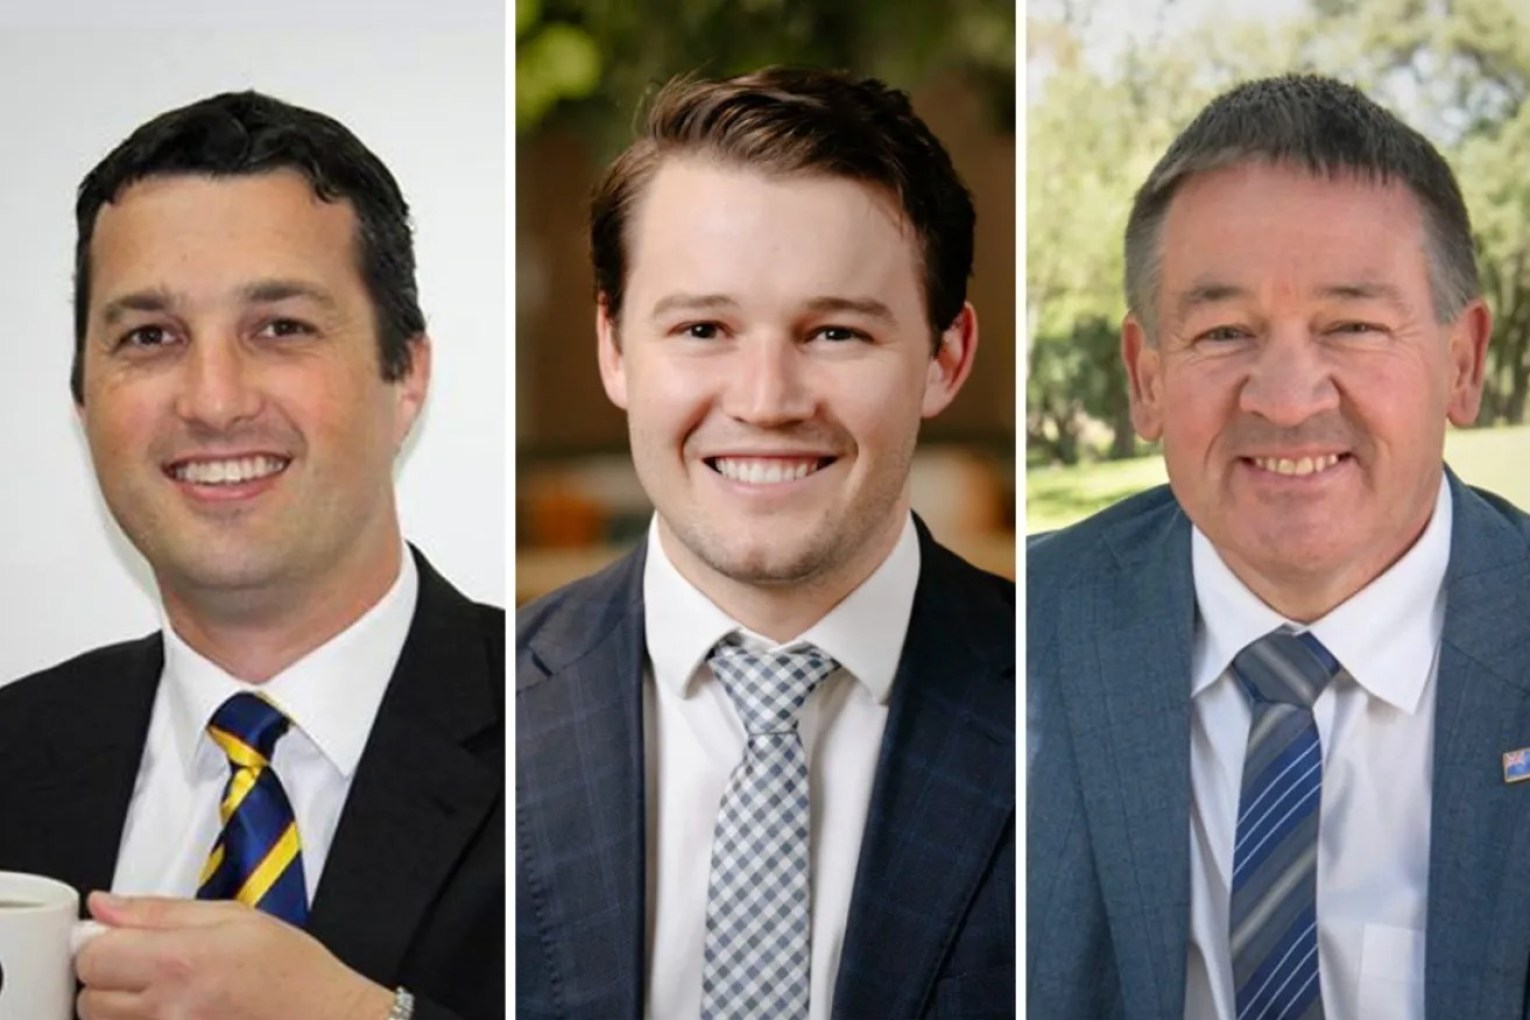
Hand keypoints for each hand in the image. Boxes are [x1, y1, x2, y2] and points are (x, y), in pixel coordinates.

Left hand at [75, 892, 395, 1019]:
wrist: (325, 1019)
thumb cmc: (292, 972)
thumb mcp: (235, 917)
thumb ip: (161, 911)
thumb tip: (104, 905)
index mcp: (180, 961)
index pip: (92, 955)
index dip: (102, 942)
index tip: (119, 938)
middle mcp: (166, 1009)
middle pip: (89, 998)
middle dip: (109, 977)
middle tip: (150, 965)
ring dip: (122, 1007)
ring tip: (171, 991)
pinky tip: (178, 1010)